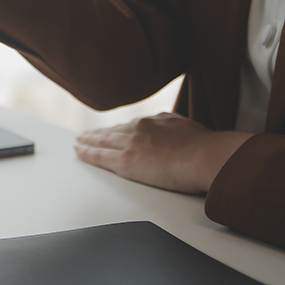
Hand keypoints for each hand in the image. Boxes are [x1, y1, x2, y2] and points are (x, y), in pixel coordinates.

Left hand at [73, 113, 251, 193]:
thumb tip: (176, 132)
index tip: (109, 131)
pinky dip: (87, 153)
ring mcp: (130, 144)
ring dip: (88, 142)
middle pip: (112, 132)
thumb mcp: (189, 128)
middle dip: (97, 134)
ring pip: (102, 142)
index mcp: (155, 122)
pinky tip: (79, 152)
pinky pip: (100, 156)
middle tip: (84, 136)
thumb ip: (177, 129)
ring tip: (78, 143)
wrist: (206, 156)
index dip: (117, 130)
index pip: (130, 127)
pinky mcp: (125, 161)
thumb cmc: (206, 148)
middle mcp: (139, 130)